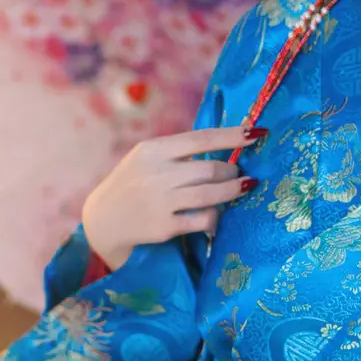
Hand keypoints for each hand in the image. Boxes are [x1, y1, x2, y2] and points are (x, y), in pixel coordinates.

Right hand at [80, 124, 254, 270]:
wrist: (103, 220)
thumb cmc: (133, 184)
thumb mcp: (146, 158)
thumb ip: (178, 151)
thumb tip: (227, 143)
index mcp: (152, 150)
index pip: (201, 138)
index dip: (232, 136)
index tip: (256, 133)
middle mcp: (156, 174)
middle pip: (210, 169)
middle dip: (231, 172)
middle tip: (239, 174)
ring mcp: (160, 202)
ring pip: (211, 194)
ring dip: (233, 191)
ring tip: (242, 188)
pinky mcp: (164, 227)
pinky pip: (203, 219)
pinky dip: (216, 217)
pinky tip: (217, 215)